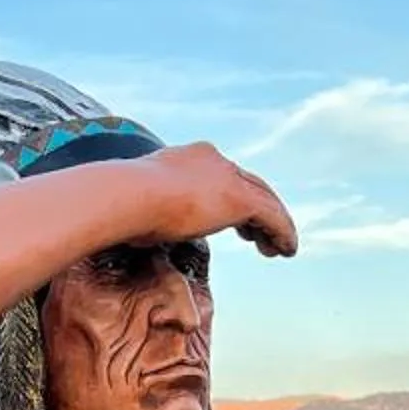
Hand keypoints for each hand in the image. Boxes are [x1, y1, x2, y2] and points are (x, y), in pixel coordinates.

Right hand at [138, 142, 298, 257]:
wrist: (127, 195)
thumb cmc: (121, 205)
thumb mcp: (137, 206)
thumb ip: (147, 213)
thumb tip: (134, 233)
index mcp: (188, 158)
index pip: (219, 175)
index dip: (228, 197)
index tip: (230, 220)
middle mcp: (212, 161)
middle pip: (248, 183)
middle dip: (257, 209)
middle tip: (259, 234)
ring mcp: (227, 176)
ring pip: (265, 199)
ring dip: (274, 224)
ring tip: (277, 248)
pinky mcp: (239, 198)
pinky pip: (273, 216)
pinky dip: (283, 233)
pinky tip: (287, 251)